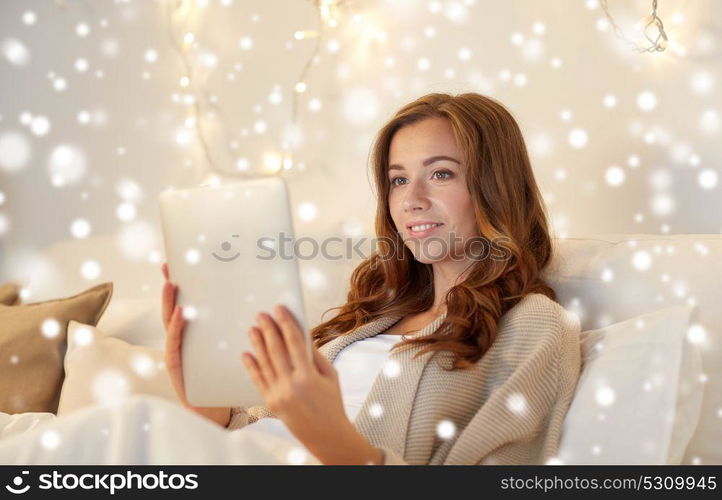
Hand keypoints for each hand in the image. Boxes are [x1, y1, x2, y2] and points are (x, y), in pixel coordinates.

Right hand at [161, 262, 231, 426]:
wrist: (213, 404)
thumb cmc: (223, 374)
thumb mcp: (230, 344)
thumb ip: (236, 324)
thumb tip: (261, 302)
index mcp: (196, 329)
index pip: (190, 302)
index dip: (187, 284)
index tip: (186, 261)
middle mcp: (182, 335)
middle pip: (175, 306)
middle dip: (171, 286)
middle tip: (171, 266)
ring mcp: (176, 348)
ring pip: (170, 320)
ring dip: (169, 302)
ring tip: (172, 284)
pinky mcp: (175, 362)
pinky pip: (174, 341)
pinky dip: (176, 326)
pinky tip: (180, 312)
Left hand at [242, 304, 382, 464]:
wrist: (326, 435)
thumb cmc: (332, 403)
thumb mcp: (330, 376)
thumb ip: (315, 355)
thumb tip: (301, 335)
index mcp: (308, 376)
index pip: (294, 342)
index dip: (286, 323)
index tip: (280, 309)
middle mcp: (291, 385)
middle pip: (275, 351)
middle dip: (268, 330)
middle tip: (261, 315)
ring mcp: (278, 395)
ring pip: (264, 363)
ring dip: (257, 344)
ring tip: (253, 328)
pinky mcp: (270, 403)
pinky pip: (258, 380)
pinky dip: (251, 366)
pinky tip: (247, 353)